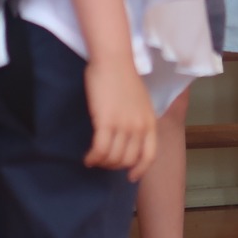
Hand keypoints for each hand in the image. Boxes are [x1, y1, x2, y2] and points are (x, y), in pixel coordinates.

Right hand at [83, 56, 157, 181]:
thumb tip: (131, 139)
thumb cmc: (124, 77)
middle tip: (103, 162)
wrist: (113, 60)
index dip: (139, 170)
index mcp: (150, 122)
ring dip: (102, 162)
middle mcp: (139, 127)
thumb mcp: (141, 102)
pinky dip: (93, 158)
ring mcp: (123, 125)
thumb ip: (139, 121)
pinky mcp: (105, 122)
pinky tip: (87, 157)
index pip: (149, 156)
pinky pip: (100, 150)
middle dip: (114, 166)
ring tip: (93, 159)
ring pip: (113, 158)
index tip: (130, 177)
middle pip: (127, 160)